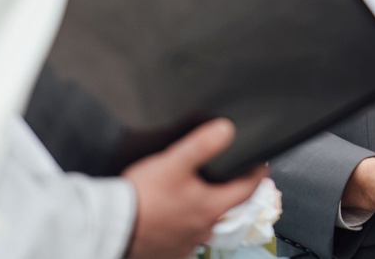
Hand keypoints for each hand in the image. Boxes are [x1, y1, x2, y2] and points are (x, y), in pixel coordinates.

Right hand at [121, 119, 267, 258]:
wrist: (112, 226)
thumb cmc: (142, 197)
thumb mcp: (174, 162)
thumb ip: (202, 145)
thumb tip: (227, 129)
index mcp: (211, 207)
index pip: (248, 189)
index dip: (257, 173)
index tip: (262, 164)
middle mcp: (204, 228)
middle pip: (226, 205)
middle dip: (227, 188)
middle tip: (226, 173)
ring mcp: (187, 242)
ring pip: (204, 221)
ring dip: (204, 206)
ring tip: (195, 190)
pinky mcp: (169, 250)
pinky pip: (185, 234)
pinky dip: (184, 222)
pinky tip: (172, 213)